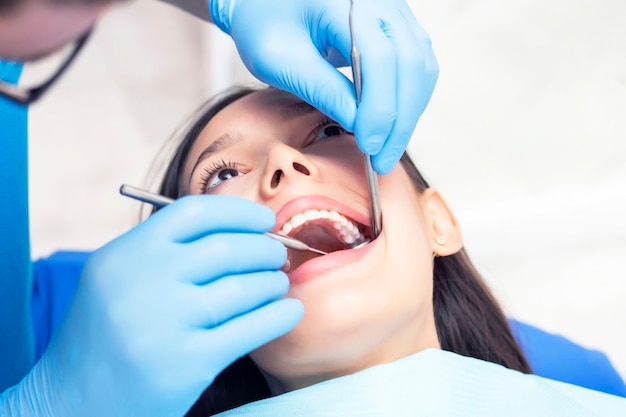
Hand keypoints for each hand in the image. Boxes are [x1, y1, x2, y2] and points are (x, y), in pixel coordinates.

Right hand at [3, 195, 302, 415]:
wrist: (68, 404)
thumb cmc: (102, 338)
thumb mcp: (116, 279)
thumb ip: (164, 251)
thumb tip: (238, 230)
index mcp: (125, 254)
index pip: (194, 212)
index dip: (239, 211)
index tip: (265, 219)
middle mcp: (143, 281)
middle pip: (227, 247)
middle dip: (265, 248)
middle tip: (278, 254)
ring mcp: (165, 322)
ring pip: (244, 287)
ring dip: (273, 282)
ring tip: (278, 283)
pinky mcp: (187, 363)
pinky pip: (251, 328)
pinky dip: (279, 315)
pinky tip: (290, 310)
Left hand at [210, 0, 437, 173]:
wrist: (264, 2)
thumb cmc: (265, 25)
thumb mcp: (280, 60)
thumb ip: (322, 89)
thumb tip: (360, 126)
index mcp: (345, 2)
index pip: (380, 58)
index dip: (379, 108)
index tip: (368, 145)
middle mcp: (378, 1)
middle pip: (410, 63)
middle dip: (400, 119)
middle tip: (383, 159)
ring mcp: (392, 10)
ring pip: (420, 65)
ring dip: (409, 112)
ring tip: (387, 147)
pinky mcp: (396, 25)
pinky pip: (417, 63)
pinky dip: (409, 98)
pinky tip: (391, 123)